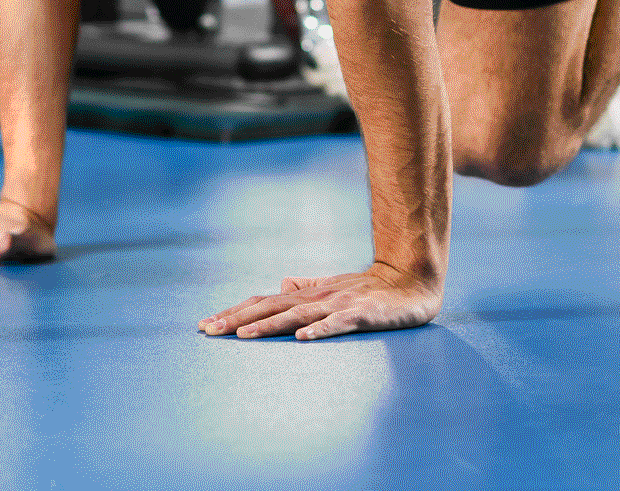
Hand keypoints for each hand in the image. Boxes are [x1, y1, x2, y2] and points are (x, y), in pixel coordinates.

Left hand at [197, 263, 442, 340]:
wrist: (412, 280)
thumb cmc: (370, 288)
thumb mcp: (334, 287)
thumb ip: (308, 286)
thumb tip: (282, 283)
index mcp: (307, 294)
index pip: (264, 302)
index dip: (235, 312)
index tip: (207, 324)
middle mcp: (317, 297)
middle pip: (271, 307)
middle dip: (238, 319)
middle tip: (208, 330)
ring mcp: (338, 304)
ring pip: (297, 315)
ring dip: (269, 326)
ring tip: (243, 336)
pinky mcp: (362, 314)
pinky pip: (337, 323)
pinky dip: (319, 330)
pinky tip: (302, 339)